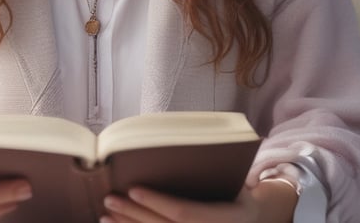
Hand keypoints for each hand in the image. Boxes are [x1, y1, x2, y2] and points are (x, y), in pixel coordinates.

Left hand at [101, 180, 296, 222]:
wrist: (254, 220)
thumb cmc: (237, 192)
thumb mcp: (234, 180)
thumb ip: (209, 170)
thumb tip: (179, 144)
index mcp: (225, 218)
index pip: (184, 213)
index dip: (157, 203)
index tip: (133, 189)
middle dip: (133, 215)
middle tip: (110, 199)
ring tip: (106, 216)